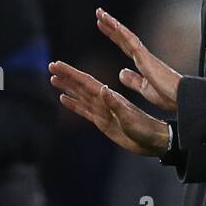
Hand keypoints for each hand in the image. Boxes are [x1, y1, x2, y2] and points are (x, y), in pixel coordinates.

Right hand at [49, 60, 169, 155]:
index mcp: (110, 98)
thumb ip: (115, 105)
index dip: (71, 74)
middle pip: (81, 86)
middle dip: (66, 76)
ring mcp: (103, 111)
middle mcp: (104, 102)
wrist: (154, 140)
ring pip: (80, 96)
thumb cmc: (144, 130)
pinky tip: (64, 99)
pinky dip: (73, 104)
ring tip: (53, 79)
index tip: (57, 64)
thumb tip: (103, 89)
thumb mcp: (129, 118)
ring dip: (67, 87)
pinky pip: (84, 110)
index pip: (86, 82)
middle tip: (50, 65)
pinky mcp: (103, 122)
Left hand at [95, 8, 180, 112]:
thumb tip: (121, 73)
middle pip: (124, 37)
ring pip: (126, 35)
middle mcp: (143, 56)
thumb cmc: (168, 96)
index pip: (125, 46)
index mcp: (143, 63)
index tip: (104, 27)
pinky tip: (112, 23)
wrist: (181, 98)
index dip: (115, 36)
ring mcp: (145, 55)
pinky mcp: (146, 58)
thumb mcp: (145, 89)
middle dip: (111, 26)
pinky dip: (121, 31)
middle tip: (100, 14)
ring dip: (113, 24)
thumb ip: (133, 80)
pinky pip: (131, 41)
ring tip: (100, 13)